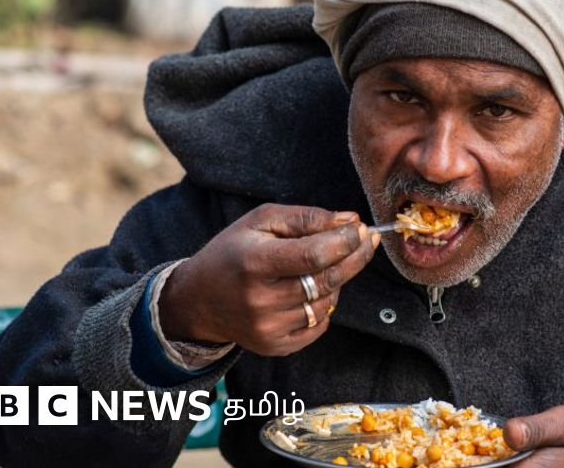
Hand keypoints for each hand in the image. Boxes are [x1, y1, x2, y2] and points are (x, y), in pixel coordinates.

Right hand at [158, 203, 378, 355]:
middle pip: (327, 280)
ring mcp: (268, 328)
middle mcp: (261, 300)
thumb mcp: (260, 221)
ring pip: (327, 302)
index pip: (314, 255)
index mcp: (255, 262)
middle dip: (354, 257)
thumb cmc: (232, 252)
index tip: (360, 229)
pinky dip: (324, 305)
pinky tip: (312, 290)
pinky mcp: (275, 346)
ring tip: (325, 265)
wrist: (198, 300)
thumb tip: (349, 220)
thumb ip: (306, 218)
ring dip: (336, 281)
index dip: (345, 241)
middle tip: (366, 240)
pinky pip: (319, 325)